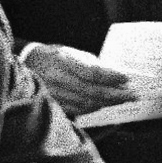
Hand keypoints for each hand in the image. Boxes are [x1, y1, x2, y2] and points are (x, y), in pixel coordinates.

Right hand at [23, 41, 137, 117]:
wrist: (27, 66)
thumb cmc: (54, 57)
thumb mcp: (72, 53)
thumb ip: (93, 64)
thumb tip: (116, 76)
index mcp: (63, 60)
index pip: (92, 72)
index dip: (111, 77)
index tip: (127, 78)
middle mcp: (57, 78)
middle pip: (93, 91)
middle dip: (117, 94)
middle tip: (133, 94)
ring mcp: (55, 93)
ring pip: (88, 102)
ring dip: (109, 102)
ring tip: (124, 99)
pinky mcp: (55, 104)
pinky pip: (80, 109)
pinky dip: (96, 107)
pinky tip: (106, 103)